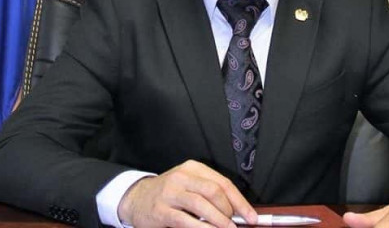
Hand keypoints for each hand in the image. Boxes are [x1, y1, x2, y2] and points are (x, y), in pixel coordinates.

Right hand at [117, 160, 256, 227]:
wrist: (136, 198)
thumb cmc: (169, 194)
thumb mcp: (188, 185)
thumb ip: (210, 193)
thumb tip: (239, 212)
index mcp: (192, 168)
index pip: (223, 183)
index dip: (240, 202)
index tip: (252, 217)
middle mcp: (181, 176)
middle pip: (214, 191)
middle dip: (230, 211)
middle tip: (235, 225)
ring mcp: (170, 193)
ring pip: (202, 205)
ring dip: (219, 221)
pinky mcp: (162, 210)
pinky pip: (186, 221)